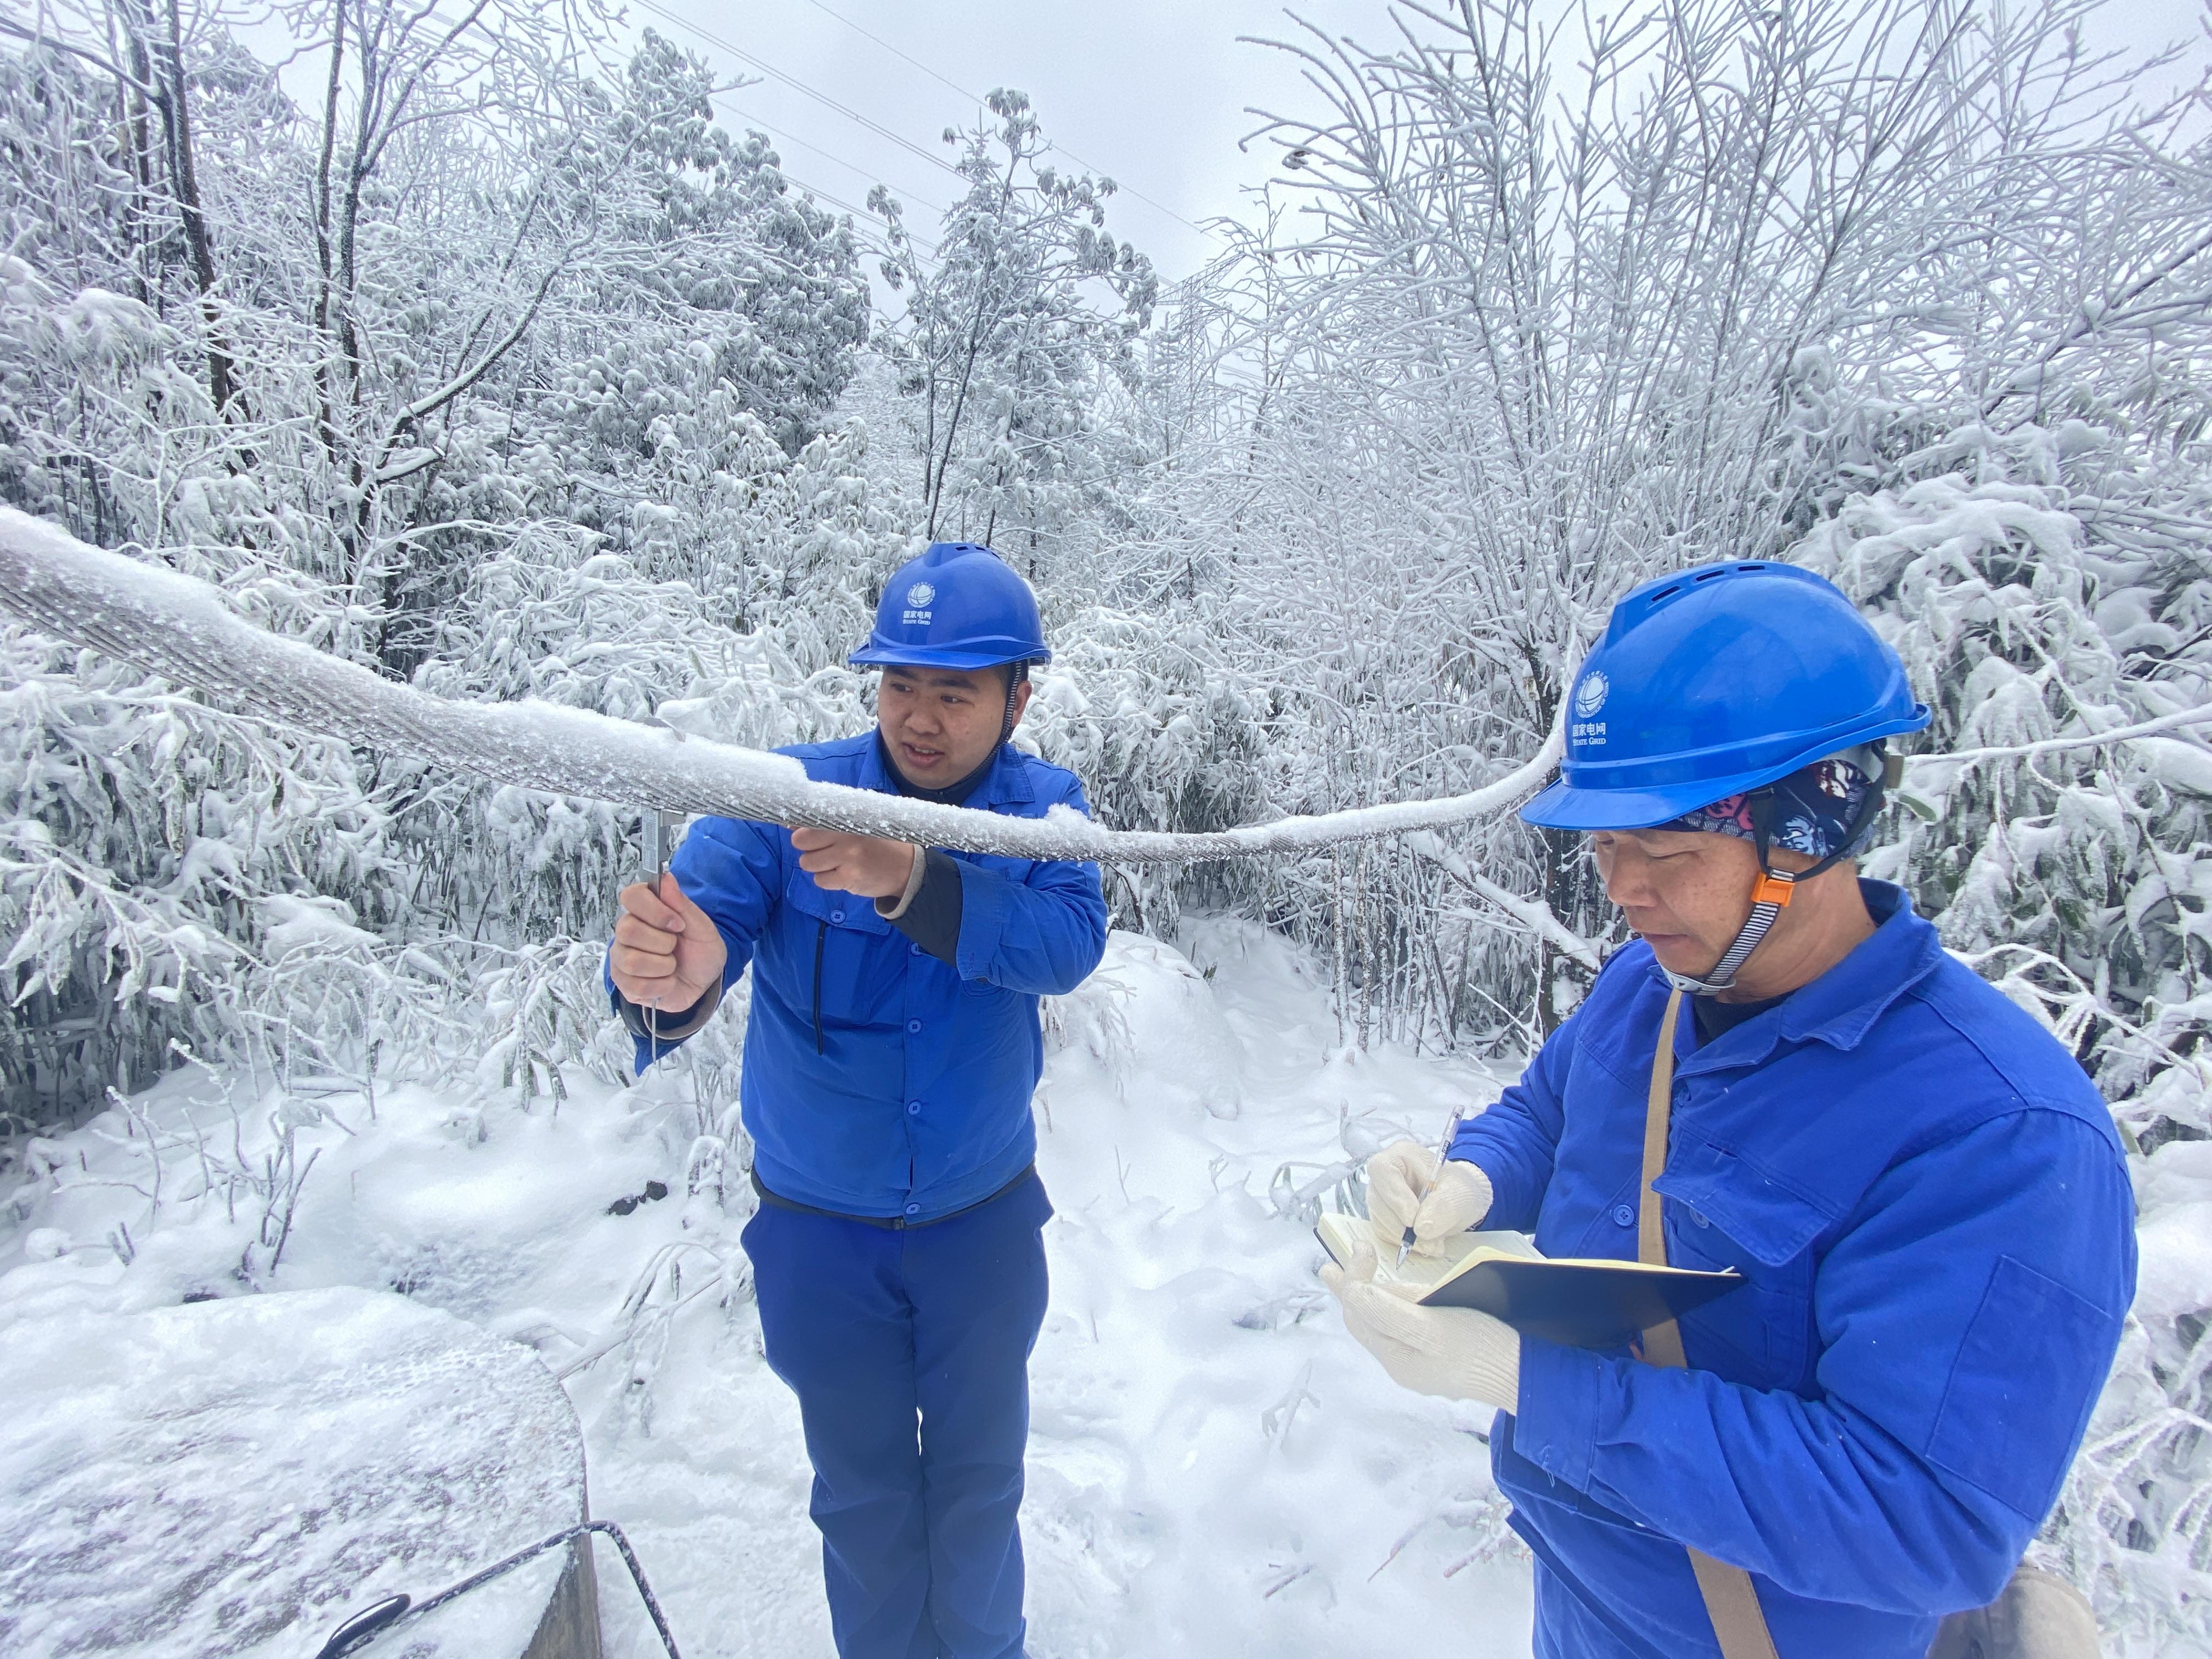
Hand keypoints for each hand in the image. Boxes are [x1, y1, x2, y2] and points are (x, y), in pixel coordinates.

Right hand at [610, 872, 726, 1010]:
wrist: (705, 982)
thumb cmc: (700, 950)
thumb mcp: (701, 927)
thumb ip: (682, 904)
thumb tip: (667, 877)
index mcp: (644, 911)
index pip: (631, 896)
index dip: (655, 910)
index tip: (678, 924)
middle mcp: (626, 932)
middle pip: (628, 930)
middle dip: (663, 943)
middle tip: (675, 947)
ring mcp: (622, 959)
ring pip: (632, 961)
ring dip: (664, 966)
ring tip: (672, 966)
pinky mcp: (624, 984)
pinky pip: (637, 986)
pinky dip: (662, 986)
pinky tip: (668, 981)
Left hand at [792, 828, 919, 899]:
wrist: (906, 868)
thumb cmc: (877, 844)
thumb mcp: (856, 826)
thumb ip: (825, 823)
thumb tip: (790, 823)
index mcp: (847, 819)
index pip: (809, 821)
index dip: (801, 829)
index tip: (804, 832)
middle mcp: (845, 836)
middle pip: (800, 841)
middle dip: (807, 848)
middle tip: (823, 851)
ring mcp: (847, 858)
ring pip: (807, 863)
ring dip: (817, 866)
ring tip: (836, 863)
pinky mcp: (849, 878)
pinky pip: (820, 880)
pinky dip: (828, 880)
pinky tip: (843, 874)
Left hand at [1320, 1233, 1520, 1408]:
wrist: (1528, 1373)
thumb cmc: (1484, 1347)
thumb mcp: (1434, 1327)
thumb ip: (1390, 1311)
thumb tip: (1352, 1292)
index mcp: (1398, 1358)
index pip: (1358, 1312)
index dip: (1352, 1278)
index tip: (1360, 1246)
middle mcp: (1406, 1364)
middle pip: (1366, 1321)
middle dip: (1350, 1291)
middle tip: (1332, 1267)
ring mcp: (1424, 1361)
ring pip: (1384, 1324)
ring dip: (1368, 1298)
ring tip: (1356, 1278)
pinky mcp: (1443, 1354)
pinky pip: (1406, 1327)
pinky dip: (1392, 1306)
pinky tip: (1395, 1297)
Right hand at [1365, 1140, 1492, 1257]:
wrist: (1459, 1201)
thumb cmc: (1459, 1188)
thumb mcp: (1461, 1194)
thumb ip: (1444, 1207)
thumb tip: (1420, 1229)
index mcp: (1401, 1155)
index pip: (1383, 1169)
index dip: (1395, 1196)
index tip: (1413, 1220)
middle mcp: (1385, 1174)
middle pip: (1377, 1199)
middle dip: (1402, 1226)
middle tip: (1430, 1242)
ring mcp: (1381, 1195)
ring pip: (1379, 1219)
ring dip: (1404, 1238)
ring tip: (1433, 1243)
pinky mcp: (1383, 1215)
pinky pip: (1384, 1232)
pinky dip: (1402, 1243)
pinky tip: (1424, 1243)